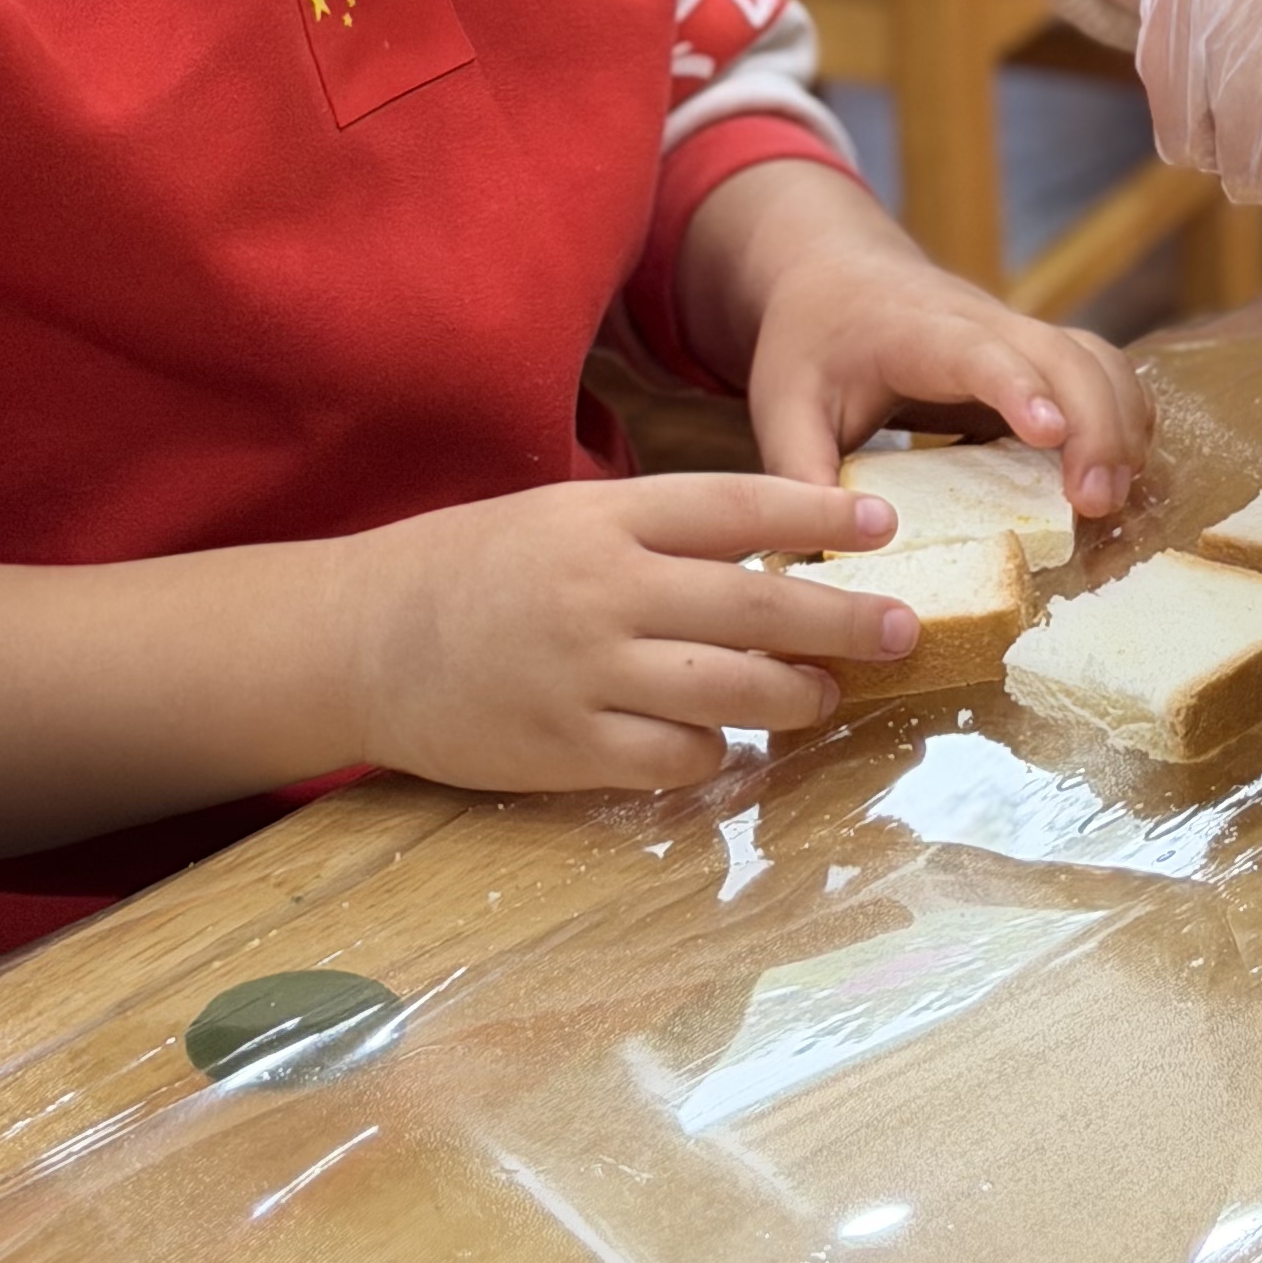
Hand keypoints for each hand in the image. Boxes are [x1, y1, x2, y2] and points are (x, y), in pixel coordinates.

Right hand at [350, 468, 916, 794]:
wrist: (359, 638)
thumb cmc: (473, 568)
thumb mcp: (563, 515)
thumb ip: (656, 532)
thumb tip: (773, 553)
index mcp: (606, 516)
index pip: (738, 504)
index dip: (821, 511)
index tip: (884, 523)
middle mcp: (605, 587)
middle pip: (759, 601)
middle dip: (845, 619)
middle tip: (902, 629)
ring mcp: (586, 671)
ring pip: (732, 688)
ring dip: (796, 695)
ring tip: (825, 694)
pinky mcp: (565, 747)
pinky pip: (674, 758)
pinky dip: (715, 754)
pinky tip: (724, 745)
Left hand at [705, 158, 1149, 518]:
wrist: (837, 274)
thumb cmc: (812, 340)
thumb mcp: (784, 404)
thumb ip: (800, 473)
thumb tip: (822, 558)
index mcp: (920, 334)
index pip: (981, 352)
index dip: (1020, 388)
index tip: (1049, 433)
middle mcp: (986, 325)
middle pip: (1066, 356)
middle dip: (1095, 426)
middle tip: (1096, 505)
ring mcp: (1022, 338)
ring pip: (1099, 362)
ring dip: (1121, 426)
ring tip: (1115, 503)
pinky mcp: (1041, 359)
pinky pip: (1103, 376)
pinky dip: (1125, 422)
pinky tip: (1122, 481)